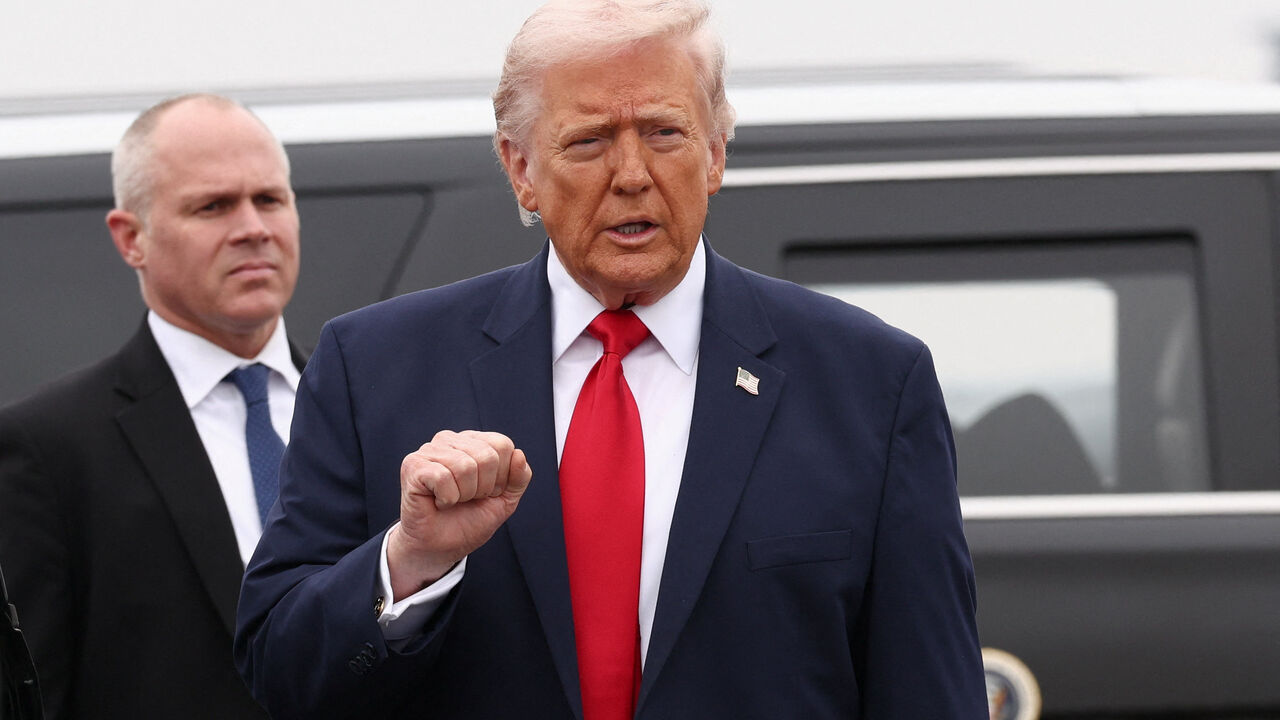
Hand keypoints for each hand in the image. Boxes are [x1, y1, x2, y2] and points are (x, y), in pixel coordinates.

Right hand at [387, 430, 531, 599]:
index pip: (503, 445)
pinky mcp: (413, 466)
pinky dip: (447, 498)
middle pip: (487, 456)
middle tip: (467, 499)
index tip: (486, 493)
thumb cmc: (470, 520)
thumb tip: (519, 454)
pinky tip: (438, 502)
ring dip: (464, 495)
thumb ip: (519, 478)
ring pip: (465, 467)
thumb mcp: (505, 500)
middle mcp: (449, 440)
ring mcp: (428, 450)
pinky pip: (443, 477)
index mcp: (473, 441)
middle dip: (483, 488)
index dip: (501, 478)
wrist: (441, 548)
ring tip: (452, 500)